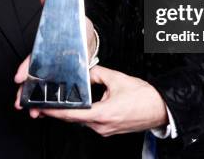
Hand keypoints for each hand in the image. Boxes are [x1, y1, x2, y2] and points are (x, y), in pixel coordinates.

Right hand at [13, 0, 97, 108]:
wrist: (86, 34)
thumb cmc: (75, 26)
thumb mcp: (68, 17)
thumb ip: (55, 10)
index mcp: (47, 48)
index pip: (33, 58)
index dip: (26, 68)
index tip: (19, 78)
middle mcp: (48, 61)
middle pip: (32, 78)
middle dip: (25, 91)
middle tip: (19, 103)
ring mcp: (55, 71)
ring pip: (41, 88)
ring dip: (35, 101)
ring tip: (32, 112)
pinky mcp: (64, 78)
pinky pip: (55, 92)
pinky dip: (50, 102)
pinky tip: (44, 111)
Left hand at [29, 65, 167, 136]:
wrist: (161, 108)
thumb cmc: (143, 97)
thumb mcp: (116, 79)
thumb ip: (96, 73)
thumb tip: (86, 72)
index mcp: (102, 114)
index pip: (71, 115)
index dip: (54, 112)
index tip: (42, 108)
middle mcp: (102, 126)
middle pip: (74, 118)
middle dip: (61, 110)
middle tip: (48, 102)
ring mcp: (106, 130)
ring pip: (83, 120)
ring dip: (74, 111)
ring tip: (65, 101)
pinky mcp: (110, 130)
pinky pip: (92, 122)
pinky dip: (85, 113)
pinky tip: (84, 105)